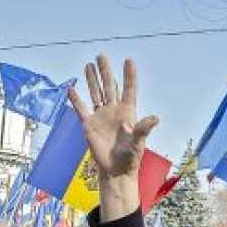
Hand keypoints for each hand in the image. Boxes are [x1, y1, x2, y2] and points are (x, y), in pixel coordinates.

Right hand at [67, 54, 157, 219]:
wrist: (116, 170)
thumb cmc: (130, 158)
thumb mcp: (138, 142)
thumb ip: (144, 128)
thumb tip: (156, 118)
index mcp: (127, 113)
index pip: (129, 90)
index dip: (129, 75)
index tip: (128, 60)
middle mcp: (114, 111)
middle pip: (109, 86)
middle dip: (105, 71)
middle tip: (101, 56)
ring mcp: (101, 117)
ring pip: (96, 93)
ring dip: (92, 80)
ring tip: (89, 65)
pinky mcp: (89, 125)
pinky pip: (81, 109)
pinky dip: (76, 100)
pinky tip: (71, 89)